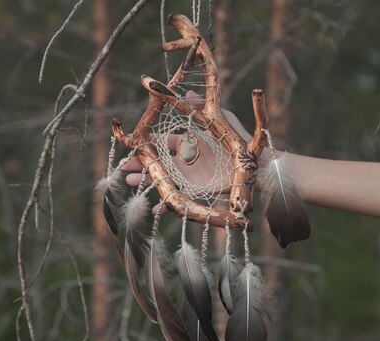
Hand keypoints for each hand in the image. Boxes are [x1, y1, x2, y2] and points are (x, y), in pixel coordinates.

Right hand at [121, 92, 254, 193]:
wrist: (255, 164)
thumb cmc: (238, 139)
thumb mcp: (220, 119)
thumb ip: (203, 108)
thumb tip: (187, 92)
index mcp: (188, 142)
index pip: (162, 142)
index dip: (147, 145)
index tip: (132, 146)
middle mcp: (185, 160)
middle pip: (157, 163)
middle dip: (140, 165)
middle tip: (124, 168)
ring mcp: (190, 177)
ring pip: (163, 180)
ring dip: (147, 181)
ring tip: (130, 182)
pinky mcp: (198, 191)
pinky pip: (179, 198)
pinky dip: (166, 205)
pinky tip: (154, 209)